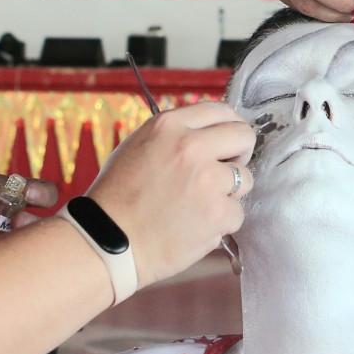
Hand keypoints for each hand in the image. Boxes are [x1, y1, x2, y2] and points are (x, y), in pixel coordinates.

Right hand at [86, 100, 254, 288]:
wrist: (108, 242)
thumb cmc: (118, 198)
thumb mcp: (138, 147)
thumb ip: (174, 136)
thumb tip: (209, 136)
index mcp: (168, 126)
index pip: (220, 111)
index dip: (229, 127)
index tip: (229, 142)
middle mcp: (190, 146)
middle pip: (243, 136)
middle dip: (240, 154)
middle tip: (224, 173)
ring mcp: (207, 179)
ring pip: (245, 178)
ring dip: (229, 194)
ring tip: (199, 206)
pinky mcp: (217, 211)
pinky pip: (237, 213)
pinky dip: (221, 224)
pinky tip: (196, 227)